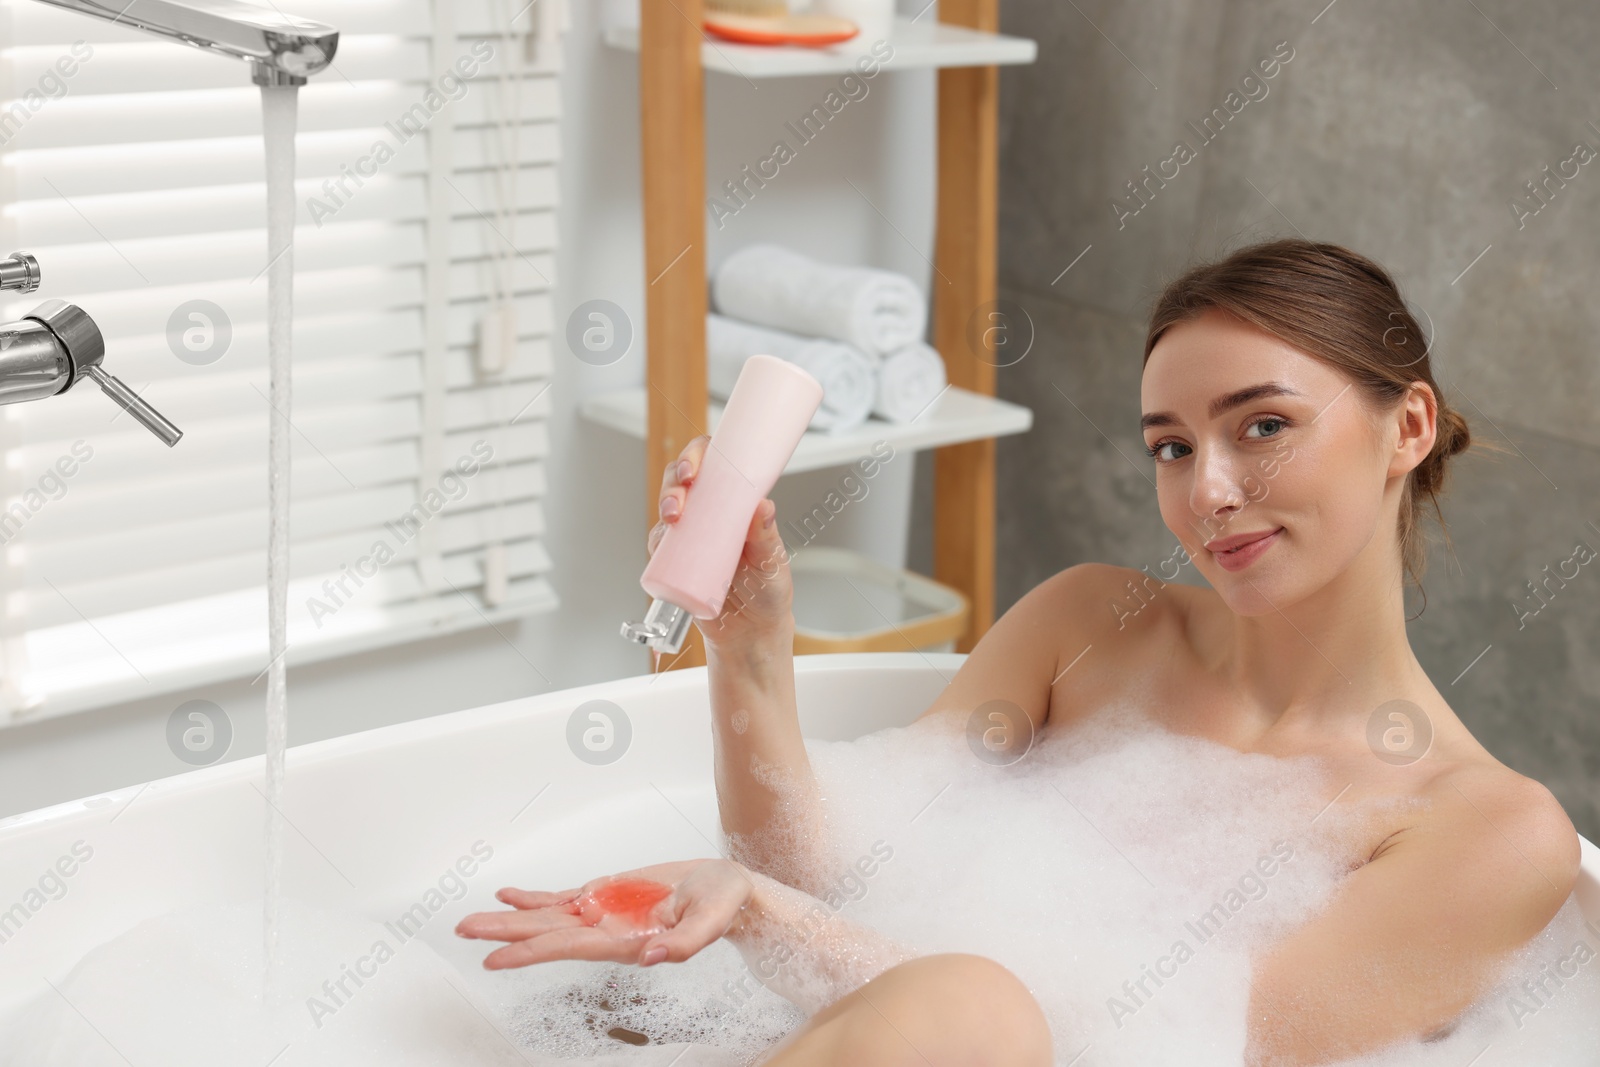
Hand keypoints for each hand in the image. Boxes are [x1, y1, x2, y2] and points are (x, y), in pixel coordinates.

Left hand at [455, 858, 754, 969]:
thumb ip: (684, 944)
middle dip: (504, 933)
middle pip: (545, 933)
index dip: (529, 953)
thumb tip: (653, 958)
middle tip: (464, 931)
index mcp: (626, 942)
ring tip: (474, 920)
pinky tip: (510, 894)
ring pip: (546, 917)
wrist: (728, 892)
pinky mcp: (607, 896)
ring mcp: (603, 913)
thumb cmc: (723, 905)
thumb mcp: (712, 921)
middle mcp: (606, 931)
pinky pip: (563, 898)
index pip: (567, 947)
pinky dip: (534, 897)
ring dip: (510, 918)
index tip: (494, 960)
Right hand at [651, 435, 794, 645]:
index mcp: (735, 503)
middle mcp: (710, 514)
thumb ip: (766, 535)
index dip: (698, 455)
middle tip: (684, 491)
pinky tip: (663, 541)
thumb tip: (762, 506)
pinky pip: (659, 544)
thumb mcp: (772, 561)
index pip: (714, 465)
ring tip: (675, 515)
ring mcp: (690, 537)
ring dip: (665, 503)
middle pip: (682, 481)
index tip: (696, 465)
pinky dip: (657, 539)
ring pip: (668, 507)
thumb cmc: (767, 591)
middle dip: (676, 480)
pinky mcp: (676, 561)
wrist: (751, 633)